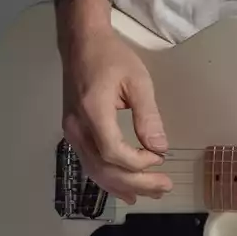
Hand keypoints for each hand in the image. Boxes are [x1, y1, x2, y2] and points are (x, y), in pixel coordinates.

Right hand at [57, 21, 172, 204]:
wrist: (80, 43)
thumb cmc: (111, 56)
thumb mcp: (137, 80)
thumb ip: (148, 116)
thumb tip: (160, 148)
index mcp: (92, 111)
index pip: (113, 152)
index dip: (138, 163)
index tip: (160, 157)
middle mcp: (76, 128)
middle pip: (104, 168)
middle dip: (136, 182)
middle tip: (165, 187)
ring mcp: (71, 133)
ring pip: (95, 171)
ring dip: (123, 186)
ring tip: (151, 193)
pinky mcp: (73, 133)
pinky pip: (90, 164)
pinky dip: (108, 180)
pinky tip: (125, 190)